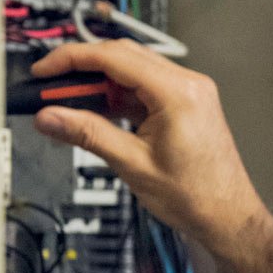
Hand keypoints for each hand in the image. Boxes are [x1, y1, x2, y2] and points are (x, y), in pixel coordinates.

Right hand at [30, 41, 272, 261]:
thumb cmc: (197, 196)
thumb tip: (50, 117)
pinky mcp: (187, 104)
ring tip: (70, 106)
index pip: (114, 57)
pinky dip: (120, 96)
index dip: (72, 59)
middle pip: (123, 56)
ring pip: (133, 70)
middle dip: (83, 70)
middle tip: (51, 89)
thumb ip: (88, 134)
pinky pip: (146, 87)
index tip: (45, 70)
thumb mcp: (132, 164)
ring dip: (101, 84)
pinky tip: (98, 112)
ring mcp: (190, 93)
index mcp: (179, 93)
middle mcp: (189, 85)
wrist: (227, 216)